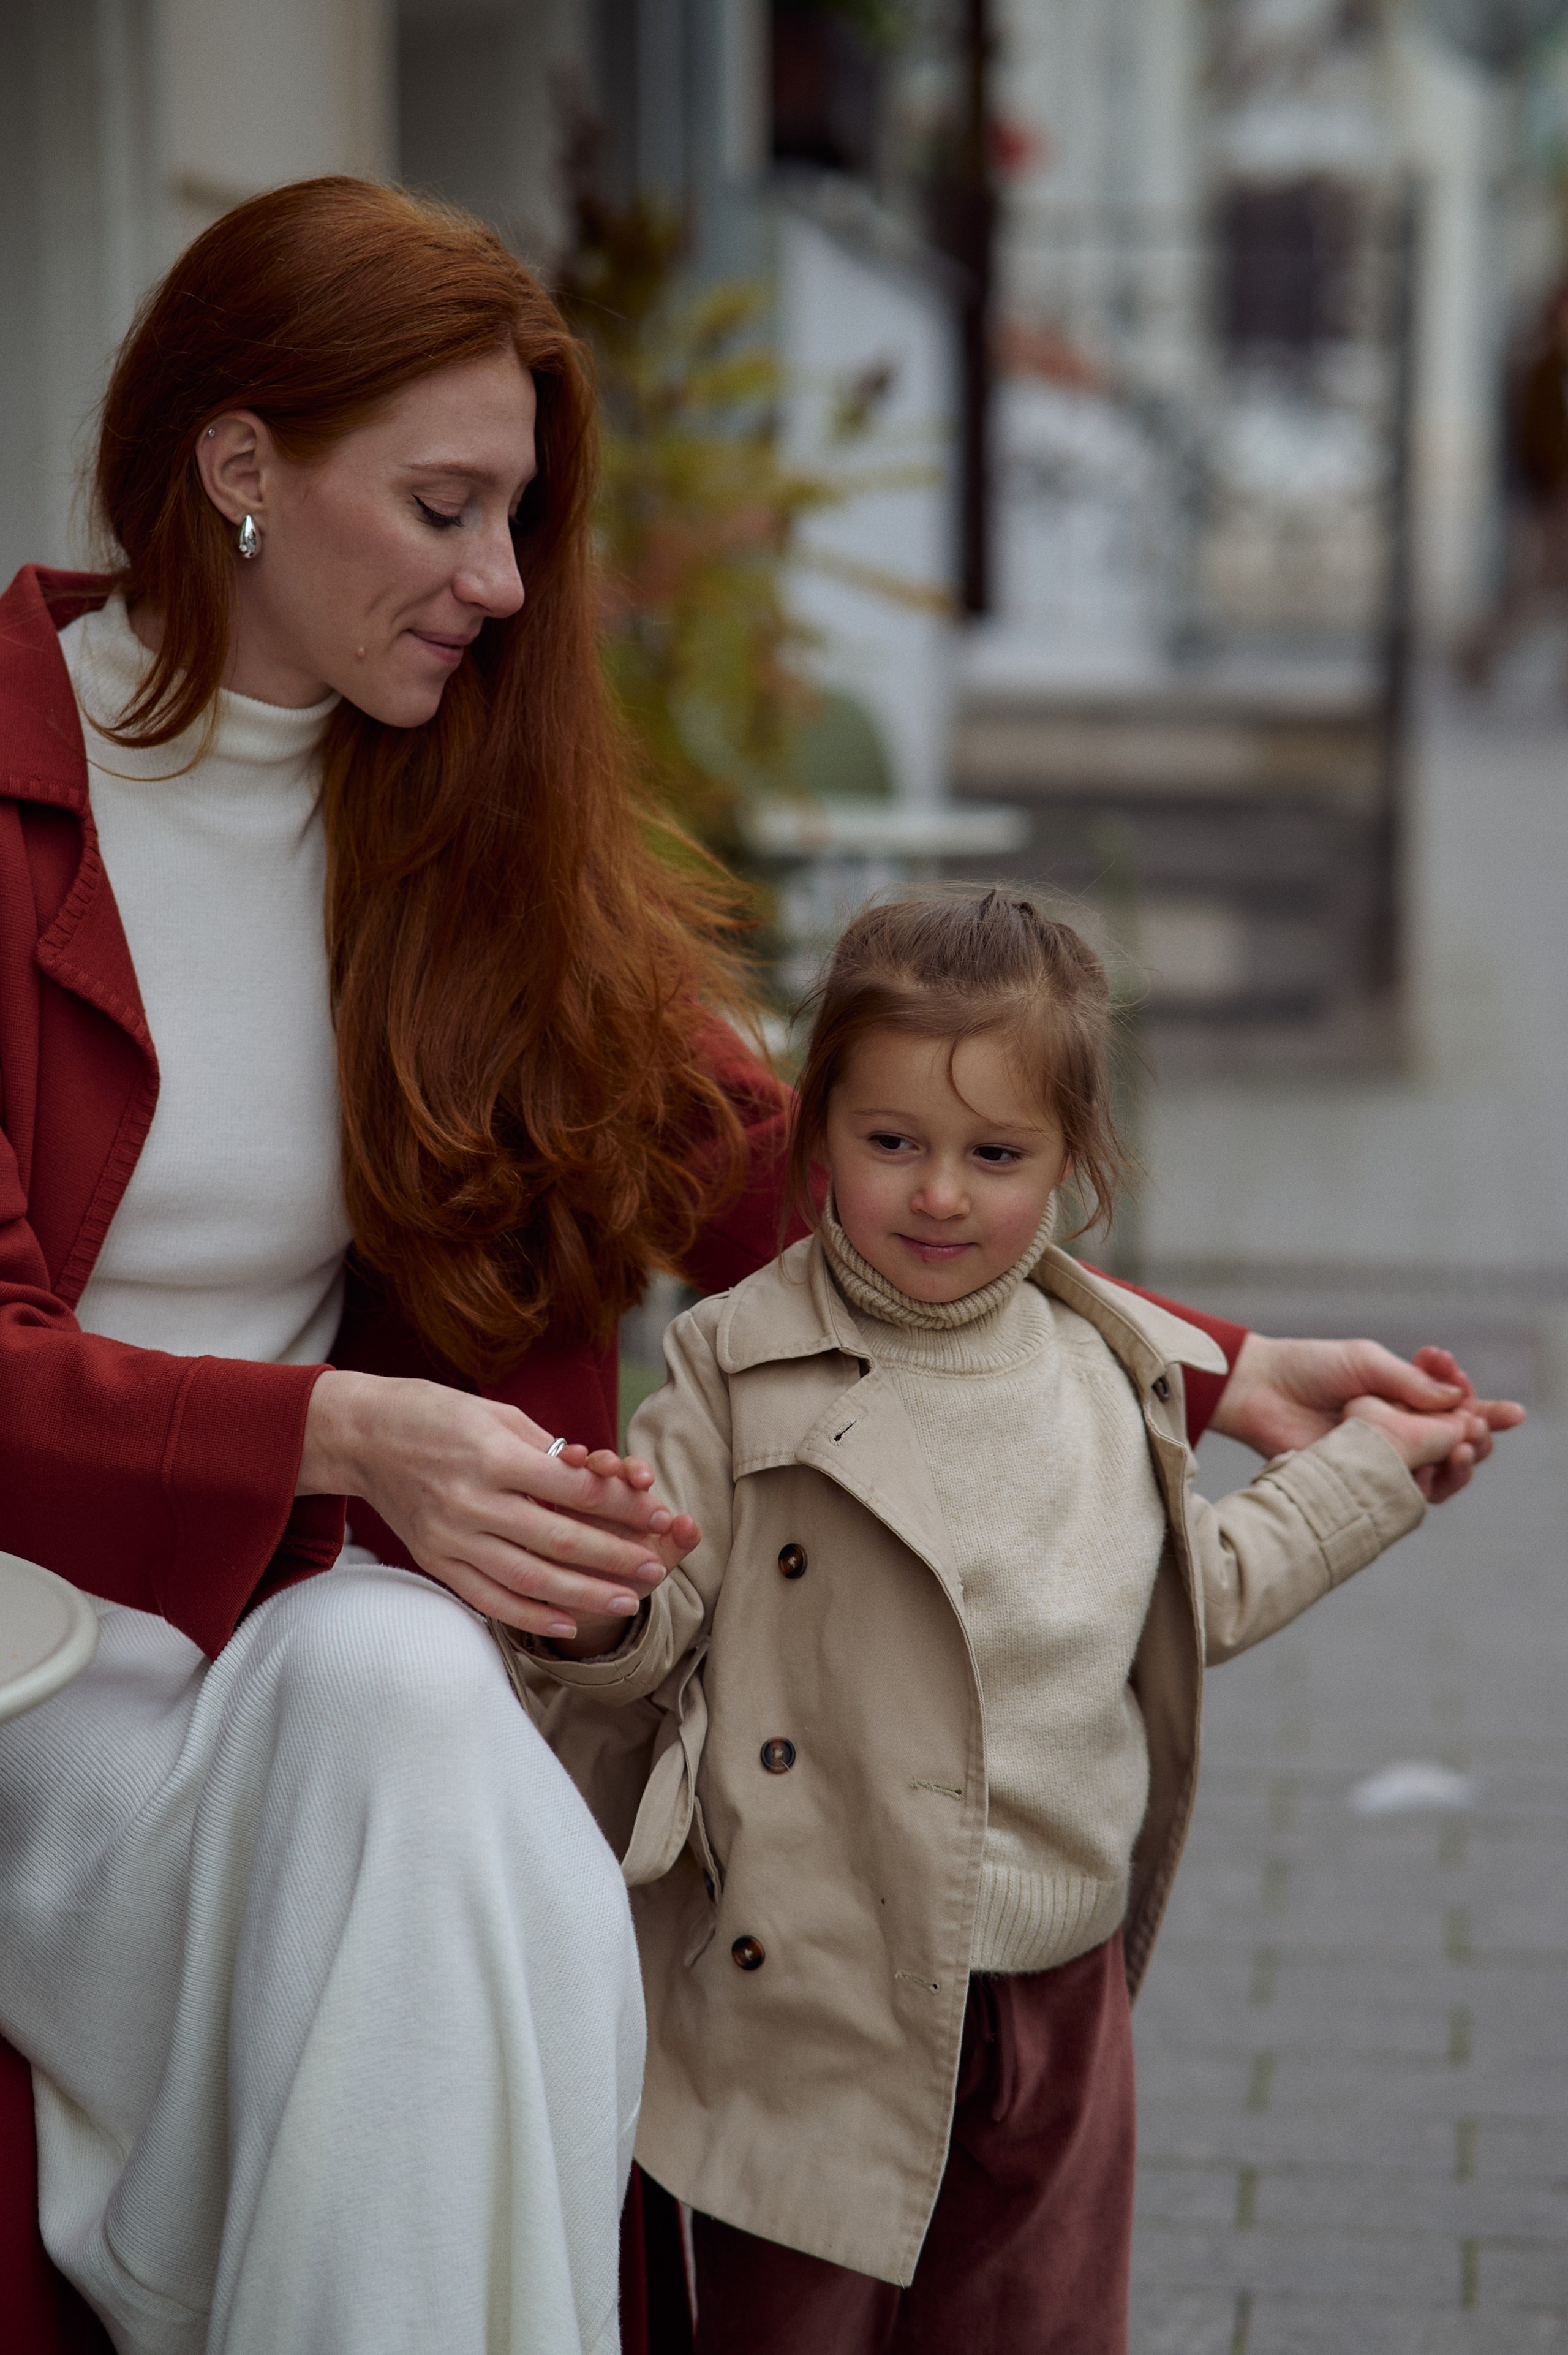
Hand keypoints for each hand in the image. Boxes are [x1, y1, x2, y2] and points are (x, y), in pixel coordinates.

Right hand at [297, 1372, 699, 1640]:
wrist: (362, 1435)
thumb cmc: (437, 1413)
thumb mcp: (497, 1415)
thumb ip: (548, 1452)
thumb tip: (601, 1480)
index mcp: (493, 1455)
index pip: (573, 1489)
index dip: (622, 1507)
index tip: (659, 1516)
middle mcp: (472, 1501)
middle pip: (558, 1539)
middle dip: (613, 1558)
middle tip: (655, 1570)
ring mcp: (450, 1537)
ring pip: (528, 1578)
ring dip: (583, 1595)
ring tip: (626, 1603)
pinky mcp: (435, 1561)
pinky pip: (488, 1598)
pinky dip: (529, 1617)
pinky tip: (567, 1624)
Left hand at [1210, 1334, 1524, 1501]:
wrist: (1261, 1390)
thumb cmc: (1310, 1368)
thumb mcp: (1366, 1362)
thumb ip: (1411, 1382)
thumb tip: (1457, 1401)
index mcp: (1408, 1398)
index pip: (1459, 1409)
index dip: (1485, 1409)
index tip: (1497, 1402)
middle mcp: (1402, 1431)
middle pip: (1460, 1444)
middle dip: (1478, 1435)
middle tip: (1478, 1424)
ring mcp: (1385, 1457)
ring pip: (1441, 1473)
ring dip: (1461, 1461)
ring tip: (1463, 1444)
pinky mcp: (1364, 1481)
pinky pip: (1406, 1493)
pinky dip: (1427, 1480)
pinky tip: (1432, 1461)